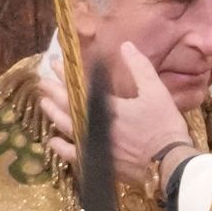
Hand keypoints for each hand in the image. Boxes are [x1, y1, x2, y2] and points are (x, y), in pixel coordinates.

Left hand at [39, 42, 189, 191]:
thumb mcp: (156, 91)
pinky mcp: (98, 161)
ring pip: (67, 127)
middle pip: (69, 106)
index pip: (81, 87)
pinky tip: (52, 141)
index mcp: (109, 107)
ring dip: (53, 113)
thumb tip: (126, 45)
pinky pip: (73, 154)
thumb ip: (139, 67)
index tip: (54, 63)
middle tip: (42, 81)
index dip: (66, 75)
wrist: (169, 164)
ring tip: (43, 103)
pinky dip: (61, 148)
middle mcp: (96, 125)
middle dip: (54, 91)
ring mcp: (95, 145)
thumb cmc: (163, 126)